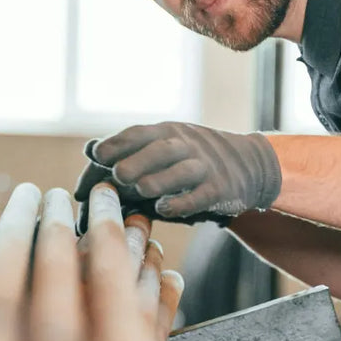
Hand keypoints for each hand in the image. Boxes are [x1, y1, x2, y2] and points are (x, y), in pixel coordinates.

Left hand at [74, 122, 281, 229]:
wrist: (250, 165)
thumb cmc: (192, 158)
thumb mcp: (166, 143)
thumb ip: (130, 149)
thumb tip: (90, 150)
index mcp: (168, 132)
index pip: (139, 133)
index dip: (118, 142)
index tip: (96, 155)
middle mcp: (187, 145)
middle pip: (160, 149)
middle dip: (137, 161)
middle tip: (117, 175)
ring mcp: (205, 167)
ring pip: (181, 171)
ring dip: (158, 180)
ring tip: (139, 189)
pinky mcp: (220, 190)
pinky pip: (200, 197)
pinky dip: (181, 202)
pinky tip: (163, 209)